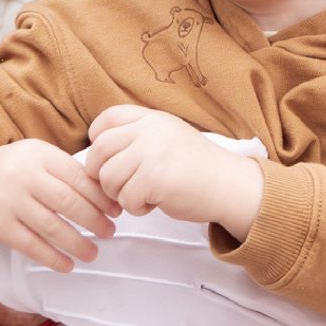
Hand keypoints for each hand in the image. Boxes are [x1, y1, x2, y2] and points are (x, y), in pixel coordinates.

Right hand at [0, 139, 119, 272]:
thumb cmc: (13, 168)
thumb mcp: (38, 155)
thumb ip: (66, 169)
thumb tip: (105, 192)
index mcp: (41, 155)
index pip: (78, 177)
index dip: (100, 196)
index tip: (116, 210)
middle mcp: (24, 177)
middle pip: (67, 202)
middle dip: (94, 220)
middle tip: (110, 232)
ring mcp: (9, 202)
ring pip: (50, 226)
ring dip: (76, 243)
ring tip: (93, 253)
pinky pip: (29, 245)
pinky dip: (51, 257)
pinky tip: (67, 265)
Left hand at [86, 105, 263, 238]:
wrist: (228, 184)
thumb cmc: (195, 168)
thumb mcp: (167, 137)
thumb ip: (138, 137)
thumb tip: (96, 156)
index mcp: (152, 118)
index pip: (107, 119)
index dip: (97, 140)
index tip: (107, 159)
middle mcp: (150, 129)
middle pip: (99, 150)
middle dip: (101, 174)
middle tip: (119, 186)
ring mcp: (152, 151)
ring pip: (107, 177)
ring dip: (119, 194)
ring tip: (142, 194)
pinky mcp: (154, 177)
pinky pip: (125, 198)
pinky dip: (136, 208)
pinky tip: (155, 202)